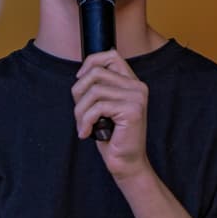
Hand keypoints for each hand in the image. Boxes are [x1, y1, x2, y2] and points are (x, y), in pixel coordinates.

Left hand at [72, 50, 151, 180]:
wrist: (126, 162)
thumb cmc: (113, 136)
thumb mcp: (104, 107)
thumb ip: (100, 88)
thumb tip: (81, 74)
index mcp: (132, 83)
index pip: (111, 55)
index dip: (90, 62)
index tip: (79, 79)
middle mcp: (138, 86)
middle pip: (96, 73)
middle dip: (79, 92)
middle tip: (79, 112)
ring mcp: (137, 97)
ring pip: (94, 91)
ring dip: (80, 111)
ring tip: (82, 126)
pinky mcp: (132, 110)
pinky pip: (97, 107)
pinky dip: (85, 121)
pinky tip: (86, 133)